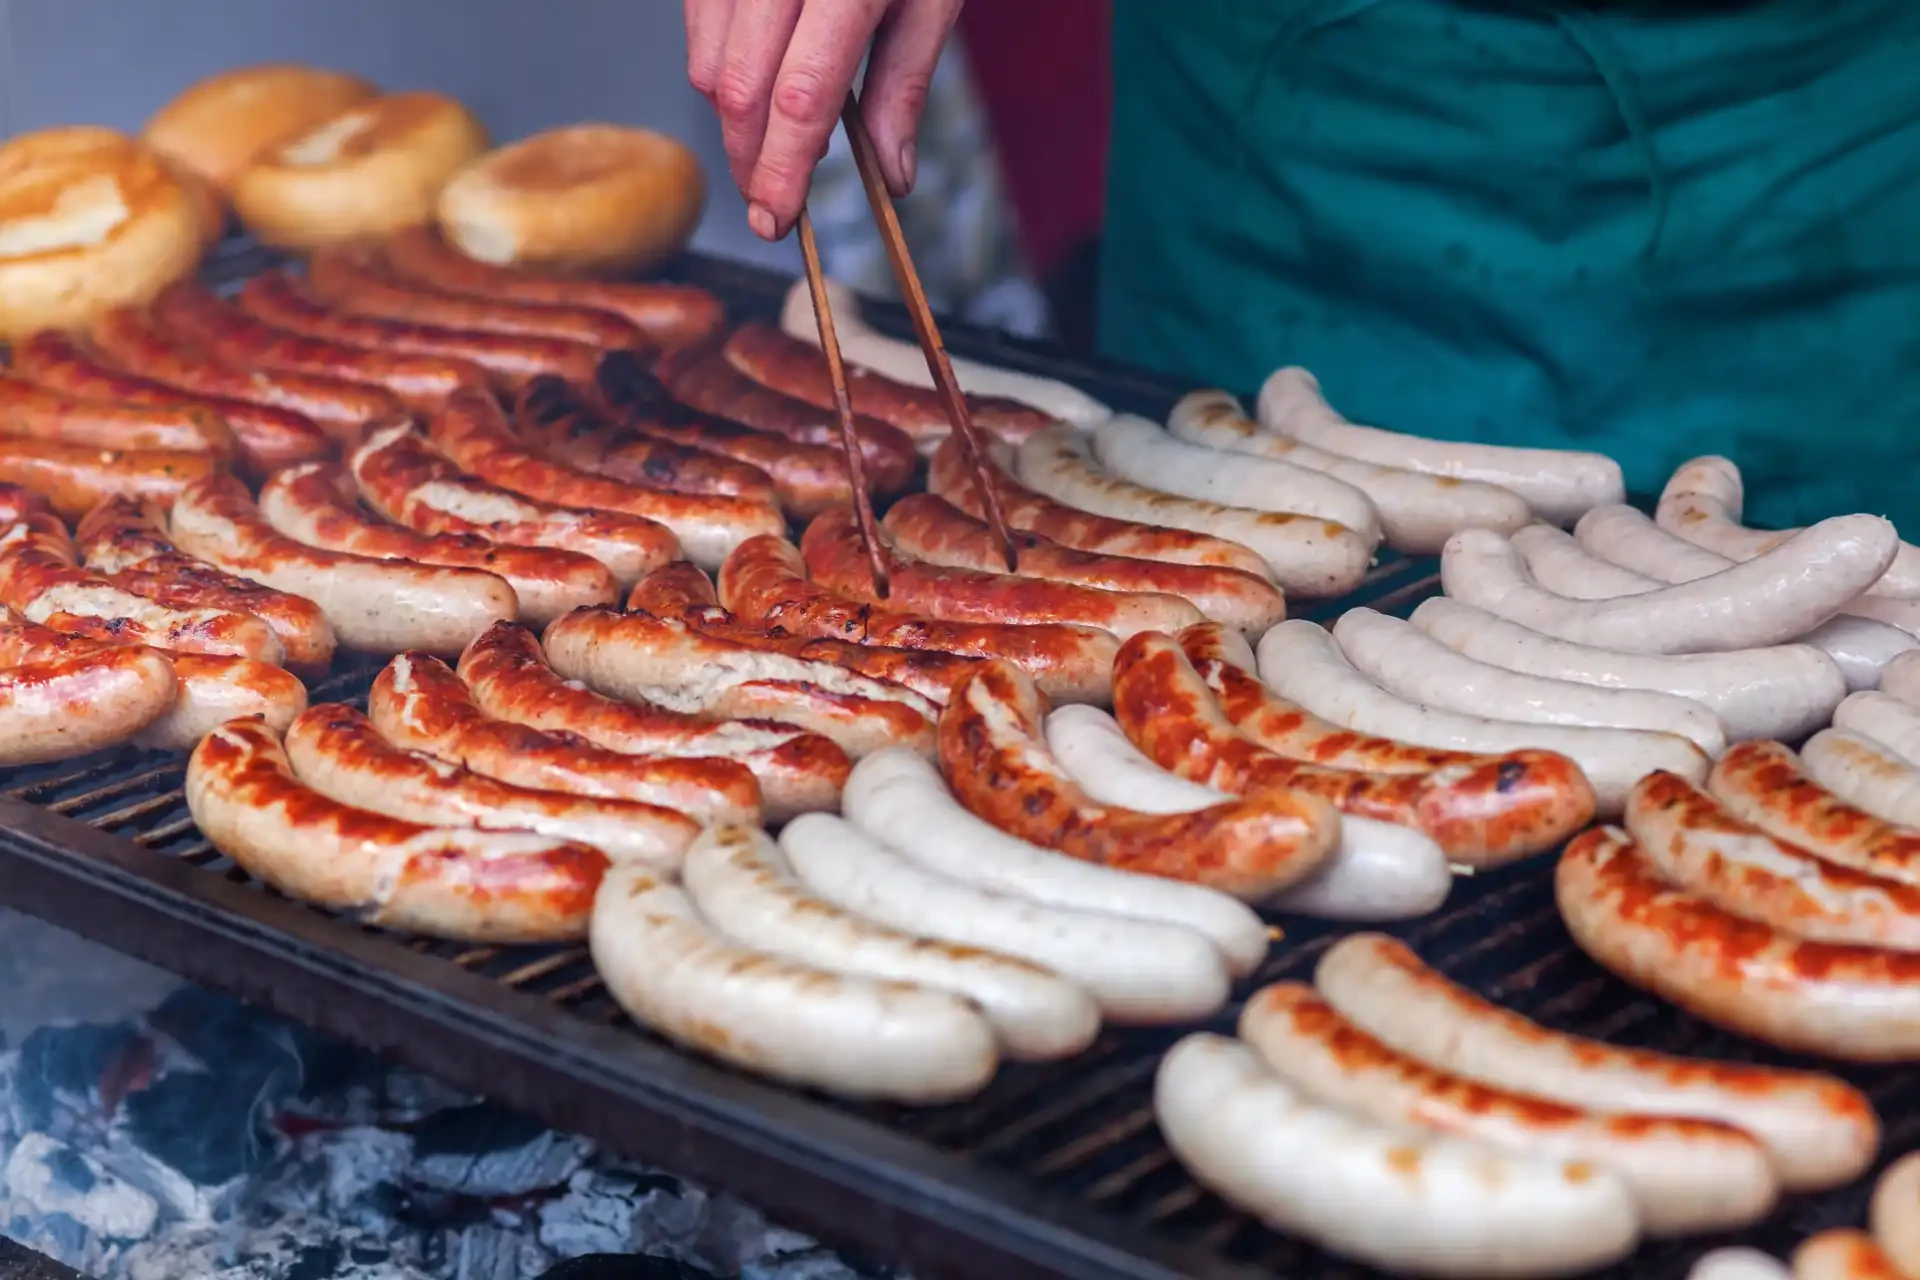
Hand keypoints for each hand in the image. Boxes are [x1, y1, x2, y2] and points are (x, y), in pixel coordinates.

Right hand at [686, 0, 962, 240]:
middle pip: (739, 88)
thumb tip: (891, 175)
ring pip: (706, 60)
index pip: (802, 97)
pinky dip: (719, 66)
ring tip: (777, 136)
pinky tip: (757, 78)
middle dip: (750, 157)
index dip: (784, 169)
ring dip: (733, 117)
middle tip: (773, 199)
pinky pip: (697, 20)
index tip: (779, 219)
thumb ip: (904, 85)